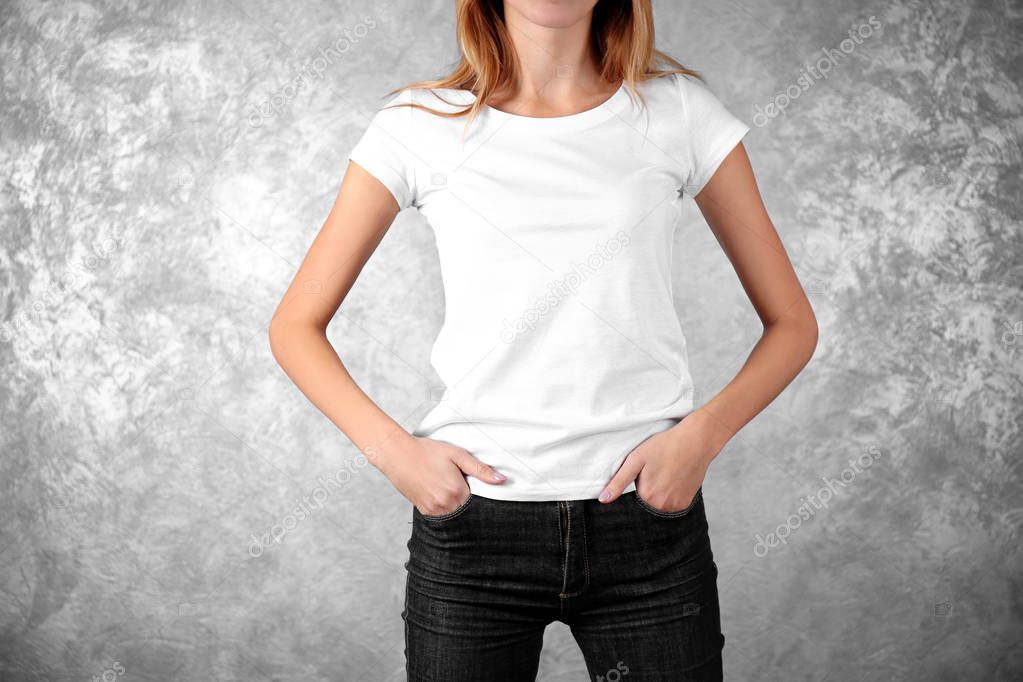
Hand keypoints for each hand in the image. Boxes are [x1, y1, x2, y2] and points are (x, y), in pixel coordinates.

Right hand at [379, 436, 506, 515]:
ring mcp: (434, 510)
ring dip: (453, 502)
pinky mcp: (424, 511)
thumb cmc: (427, 451)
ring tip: (442, 482)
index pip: (478, 498)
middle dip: (464, 496)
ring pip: (454, 512)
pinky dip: (443, 505)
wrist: (398, 454)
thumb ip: (480, 469)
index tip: (466, 479)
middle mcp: (446, 504)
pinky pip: (441, 515)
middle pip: (466, 507)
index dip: (474, 488)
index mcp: (458, 491)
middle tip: (451, 479)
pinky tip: (435, 489)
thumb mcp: (457, 455)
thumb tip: (502, 480)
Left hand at [598, 409, 729, 510]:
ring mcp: (676, 506)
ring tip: (668, 471)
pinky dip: (672, 492)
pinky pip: (672, 502)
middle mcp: (662, 506)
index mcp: (647, 496)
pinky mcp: (686, 503)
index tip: (649, 468)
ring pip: (660, 501)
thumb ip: (618, 481)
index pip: (635, 494)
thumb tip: (603, 499)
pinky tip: (677, 477)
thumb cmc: (664, 446)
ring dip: (661, 490)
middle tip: (659, 468)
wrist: (696, 441)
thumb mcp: (636, 460)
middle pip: (647, 500)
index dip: (640, 480)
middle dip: (649, 486)